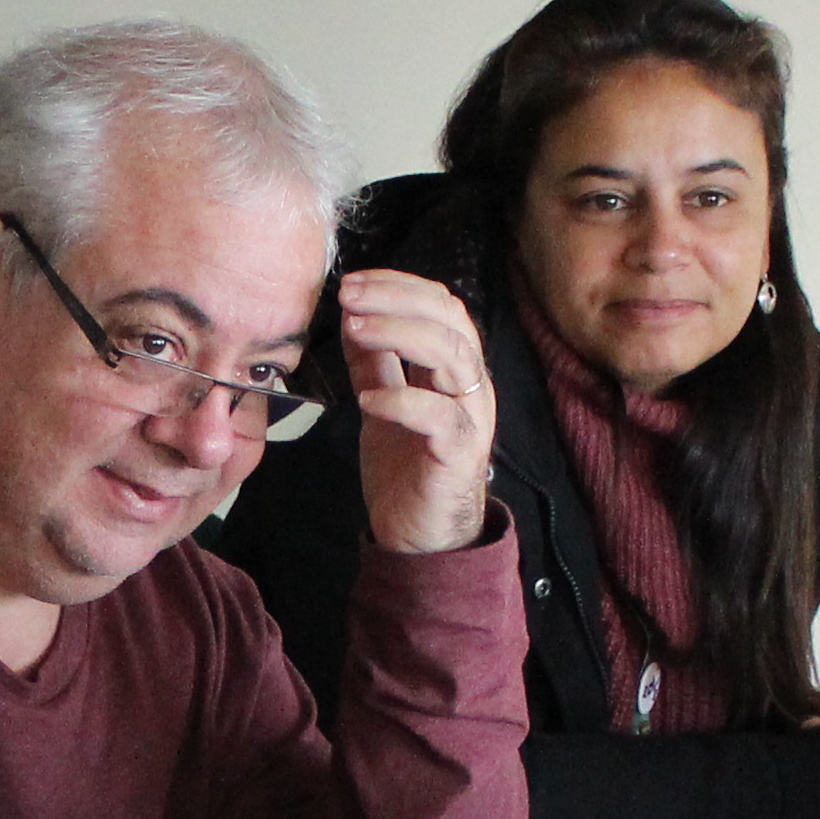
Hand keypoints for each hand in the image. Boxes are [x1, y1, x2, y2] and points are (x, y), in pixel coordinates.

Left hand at [331, 267, 499, 557]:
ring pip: (452, 355)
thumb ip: (375, 363)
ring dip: (400, 334)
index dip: (399, 285)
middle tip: (350, 295)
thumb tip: (354, 316)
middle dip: (397, 298)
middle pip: (450, 319)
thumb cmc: (406, 469)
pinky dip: (401, 400)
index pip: (441, 305)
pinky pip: (439, 416)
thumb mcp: (383, 403)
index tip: (354, 281)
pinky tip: (367, 399)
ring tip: (356, 329)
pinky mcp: (459, 453)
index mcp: (454, 368)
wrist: (420, 537)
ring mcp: (470, 418)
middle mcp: (470, 385)